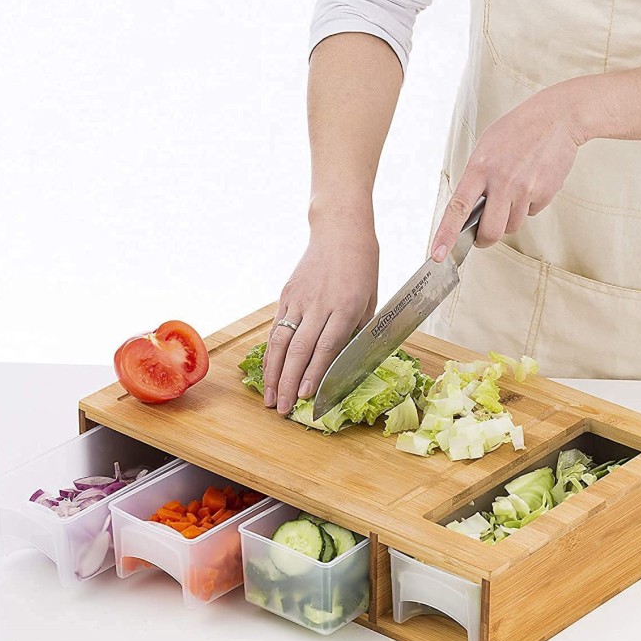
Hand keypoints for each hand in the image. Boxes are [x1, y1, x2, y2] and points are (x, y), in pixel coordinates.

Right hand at [263, 204, 378, 414]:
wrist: (340, 230)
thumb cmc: (362, 266)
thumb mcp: (370, 299)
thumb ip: (357, 330)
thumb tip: (345, 363)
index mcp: (345, 307)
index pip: (326, 347)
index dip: (314, 374)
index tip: (306, 397)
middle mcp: (319, 304)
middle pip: (299, 350)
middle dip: (289, 383)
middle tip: (283, 409)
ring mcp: (299, 299)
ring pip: (280, 342)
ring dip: (274, 374)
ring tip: (270, 398)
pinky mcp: (287, 294)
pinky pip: (276, 328)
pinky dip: (271, 354)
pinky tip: (269, 372)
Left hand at [430, 86, 585, 259]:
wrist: (557, 118)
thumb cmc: (516, 131)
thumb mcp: (485, 149)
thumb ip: (476, 180)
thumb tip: (468, 214)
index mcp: (480, 168)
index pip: (458, 209)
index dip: (446, 235)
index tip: (438, 255)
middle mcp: (502, 181)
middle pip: (490, 232)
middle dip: (485, 240)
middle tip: (482, 237)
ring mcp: (525, 189)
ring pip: (512, 226)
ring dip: (509, 219)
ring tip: (514, 192)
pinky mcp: (545, 193)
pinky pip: (532, 213)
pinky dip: (529, 205)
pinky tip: (531, 183)